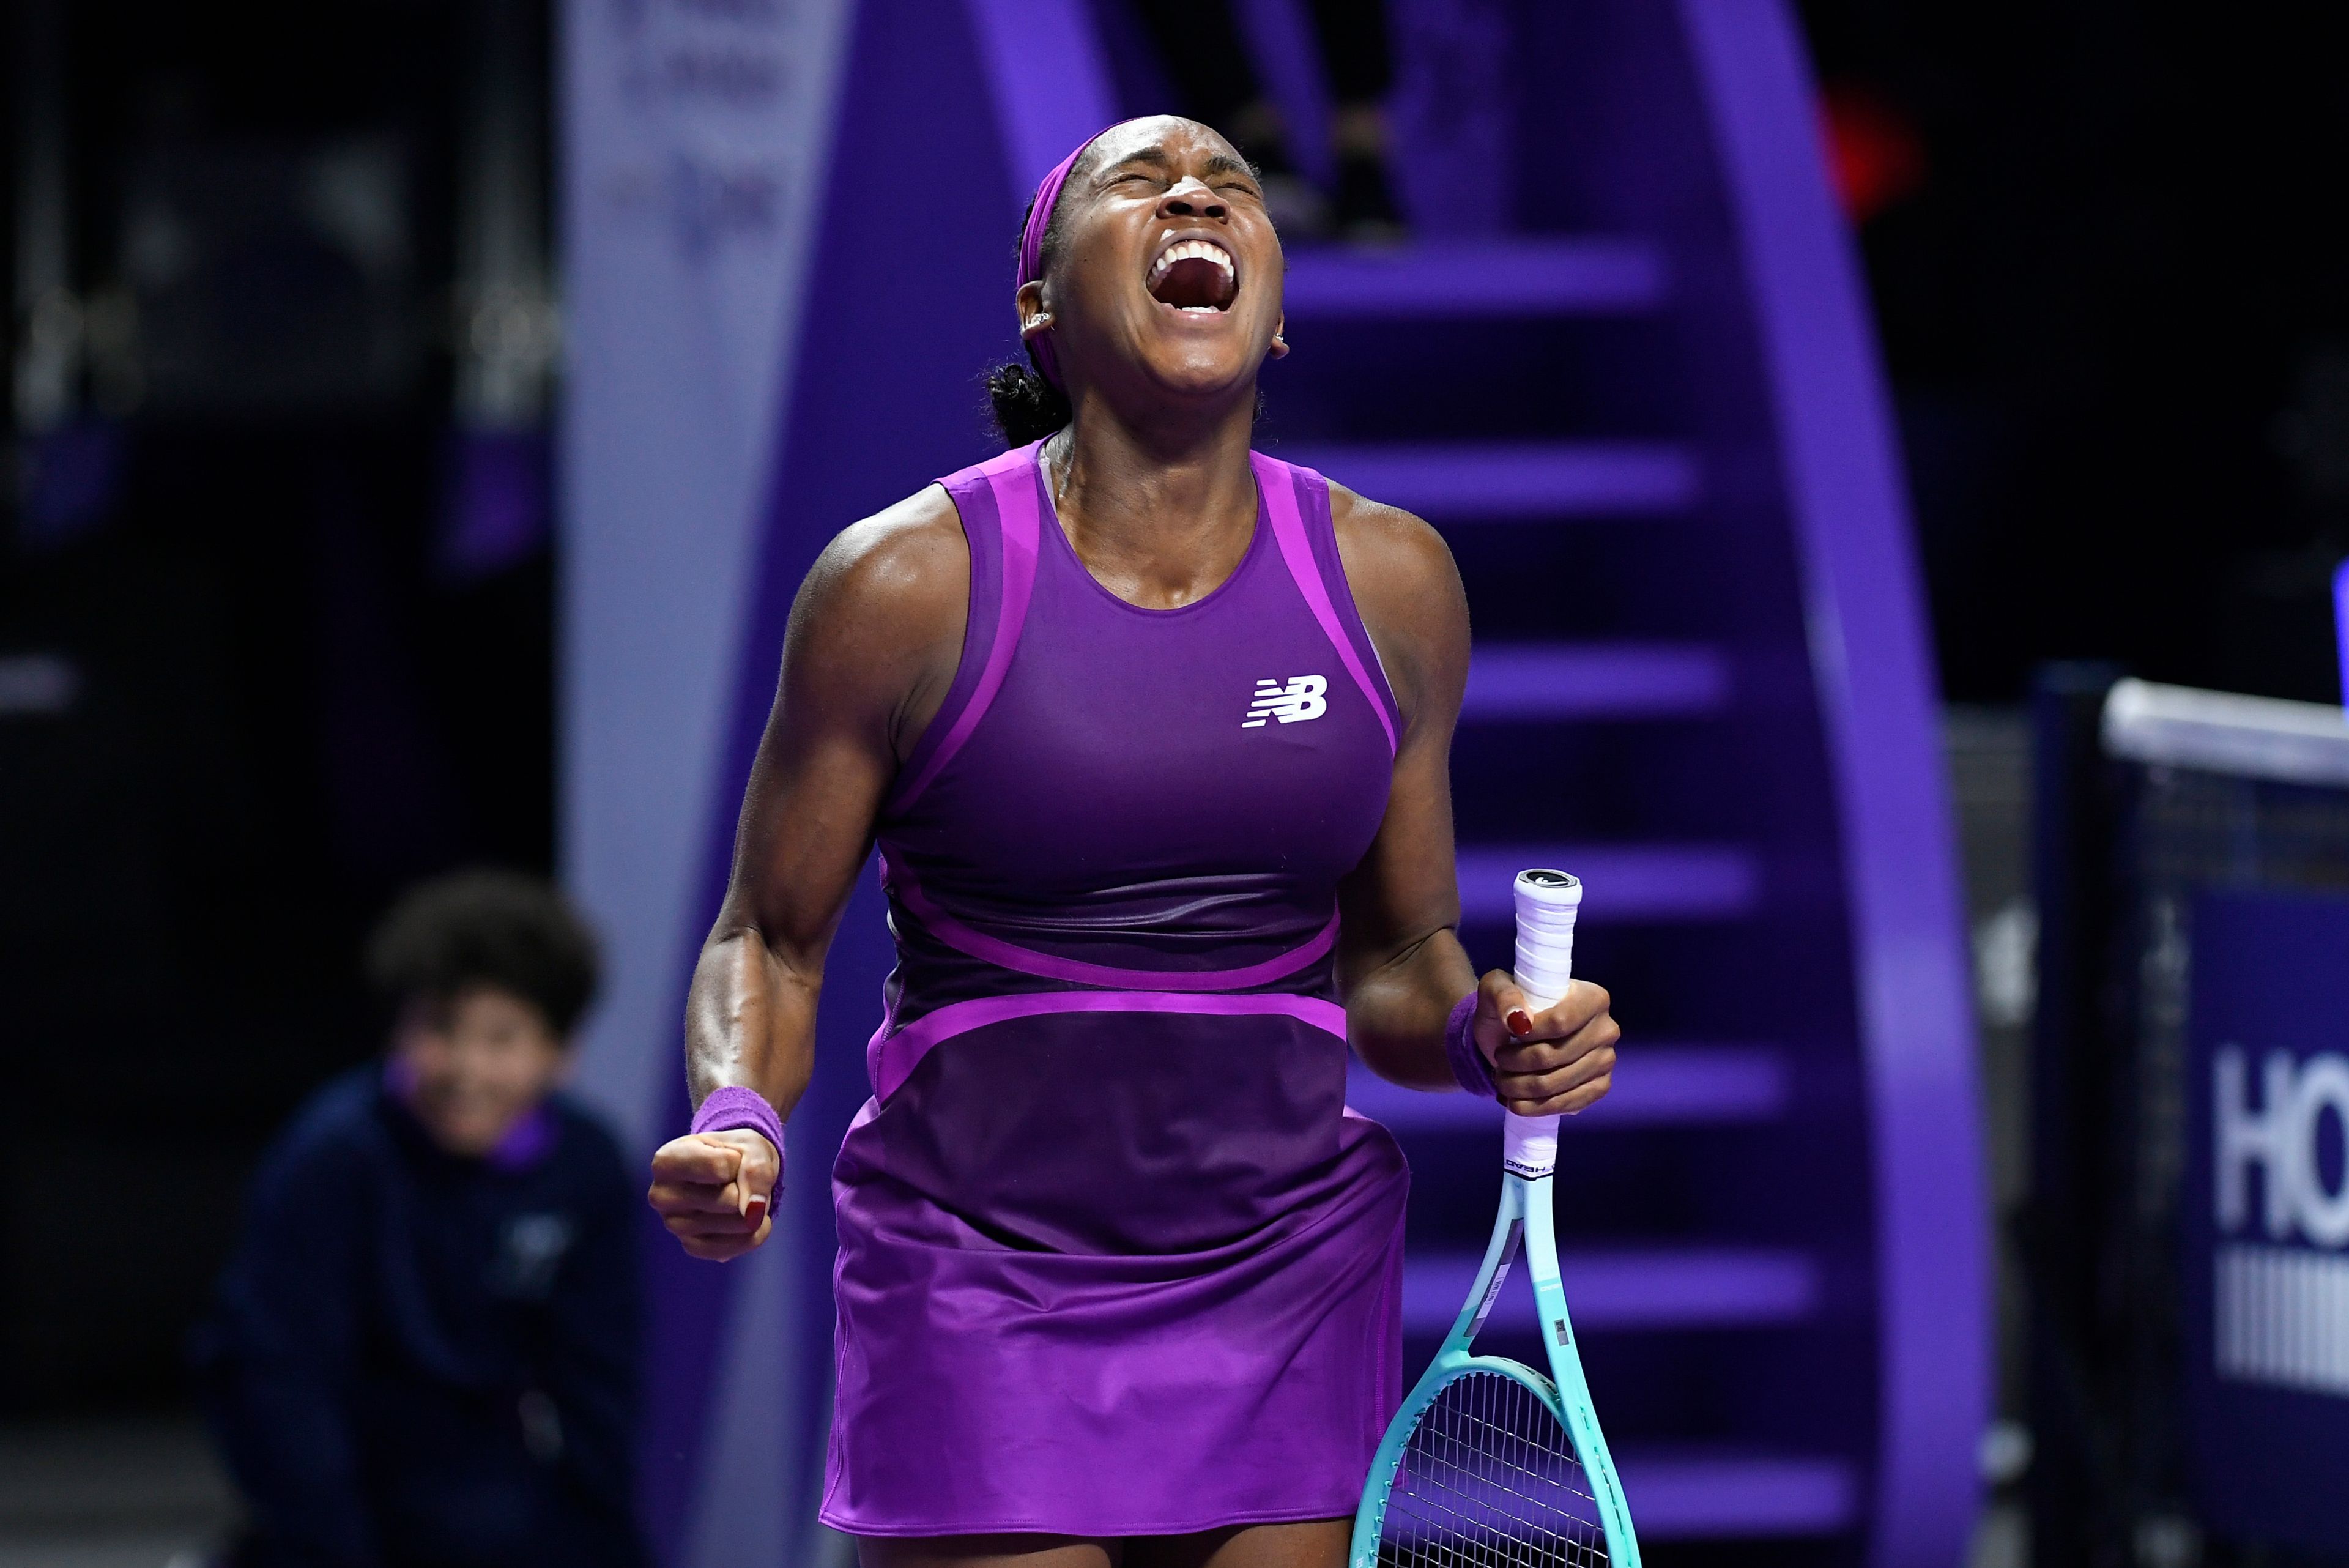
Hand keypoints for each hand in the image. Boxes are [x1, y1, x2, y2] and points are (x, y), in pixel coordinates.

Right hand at [647, 1130, 779, 1260]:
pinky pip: (732, 1247)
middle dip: (750, 1190)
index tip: (731, 1157)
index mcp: (666, 1160)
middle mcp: (662, 1195)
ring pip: (734, 1223)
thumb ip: (756, 1169)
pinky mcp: (691, 1246)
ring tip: (744, 1198)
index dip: (739, 1161)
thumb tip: (752, 1210)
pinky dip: (753, 1235)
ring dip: (755, 1212)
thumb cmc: (736, 1154)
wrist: (735, 1172)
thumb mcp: (752, 1146)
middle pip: (729, 1199)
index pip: (718, 1166)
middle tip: (741, 1181)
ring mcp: (673, 1225)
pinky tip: (754, 1221)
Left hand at [1474, 970, 1618, 1115]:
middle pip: (1555, 1056)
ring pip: (1555, 1084)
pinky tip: (1515, 1101)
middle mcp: (1606, 1029)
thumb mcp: (1496, 988)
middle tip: (1499, 1060)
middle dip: (1516, 1063)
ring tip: (1501, 1080)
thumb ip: (1503, 995)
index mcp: (1592, 998)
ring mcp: (1606, 1061)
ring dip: (1519, 1087)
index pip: (1560, 1022)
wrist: (1514, 1035)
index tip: (1510, 1033)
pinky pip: (1567, 1104)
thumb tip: (1518, 1019)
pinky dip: (1535, 1107)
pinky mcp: (1599, 1087)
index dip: (1530, 1034)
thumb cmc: (1509, 1007)